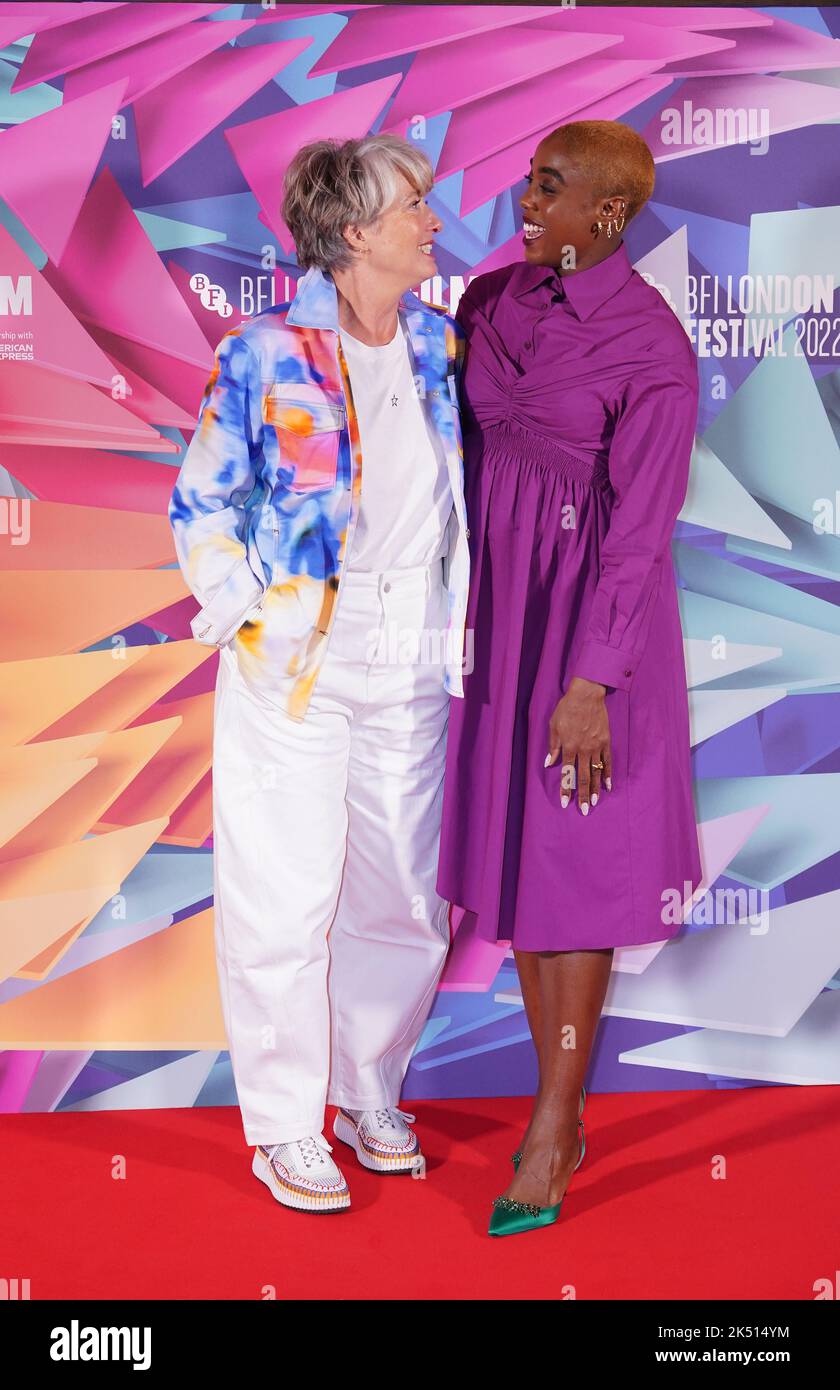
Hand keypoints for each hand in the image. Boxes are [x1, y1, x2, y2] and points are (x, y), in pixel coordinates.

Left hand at [545, 677, 611, 813]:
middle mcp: (583, 749)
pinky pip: (608, 761)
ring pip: (596, 772)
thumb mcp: (554, 726)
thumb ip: (553, 746)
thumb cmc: (567, 709)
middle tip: (583, 810)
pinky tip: (608, 786)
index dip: (565, 789)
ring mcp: (596, 746)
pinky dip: (608, 774)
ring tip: (595, 802)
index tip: (565, 802)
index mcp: (569, 746)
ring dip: (595, 789)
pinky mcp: (606, 742)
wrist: (587, 695)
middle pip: (583, 777)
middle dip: (583, 795)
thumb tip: (549, 763)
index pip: (566, 773)